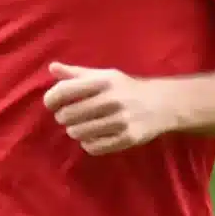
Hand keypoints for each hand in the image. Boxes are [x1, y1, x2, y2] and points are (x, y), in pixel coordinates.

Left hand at [42, 62, 176, 155]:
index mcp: (103, 81)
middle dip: (63, 117)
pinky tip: (93, 137)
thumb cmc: (127, 88)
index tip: (51, 104)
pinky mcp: (127, 139)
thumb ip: (77, 74)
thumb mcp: (105, 76)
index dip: (51, 99)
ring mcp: (120, 121)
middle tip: (69, 116)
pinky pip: (93, 147)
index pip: (65, 90)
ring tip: (81, 126)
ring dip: (74, 131)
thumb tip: (52, 68)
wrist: (163, 104)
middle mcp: (111, 100)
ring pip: (78, 133)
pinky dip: (88, 144)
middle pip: (68, 115)